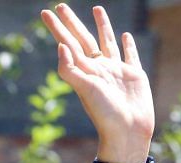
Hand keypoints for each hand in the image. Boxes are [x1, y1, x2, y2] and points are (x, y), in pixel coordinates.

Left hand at [40, 3, 154, 162]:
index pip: (67, 43)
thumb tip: (60, 46)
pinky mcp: (134, 75)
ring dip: (101, 26)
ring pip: (106, 42)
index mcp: (84, 70)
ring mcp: (116, 70)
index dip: (57, 28)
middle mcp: (98, 68)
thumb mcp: (85, 90)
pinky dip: (127, 45)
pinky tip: (125, 36)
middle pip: (82, 39)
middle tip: (61, 5)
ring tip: (96, 9)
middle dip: (71, 22)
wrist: (127, 131)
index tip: (46, 13)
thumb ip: (70, 69)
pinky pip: (129, 55)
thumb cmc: (105, 114)